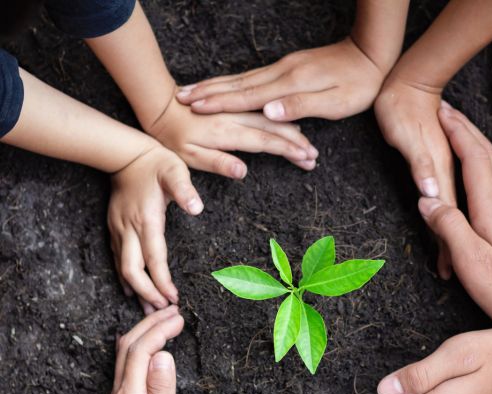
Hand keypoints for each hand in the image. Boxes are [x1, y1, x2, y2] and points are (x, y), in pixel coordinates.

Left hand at [101, 306, 185, 393]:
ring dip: (144, 332)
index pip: (142, 349)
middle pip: (129, 345)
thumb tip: (163, 355)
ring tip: (165, 320)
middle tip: (173, 310)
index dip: (160, 330)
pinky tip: (150, 347)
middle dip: (150, 323)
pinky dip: (140, 346)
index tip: (180, 319)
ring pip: (125, 353)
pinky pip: (127, 364)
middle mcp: (119, 392)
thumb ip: (162, 390)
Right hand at [109, 144, 202, 313]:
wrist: (124, 154)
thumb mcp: (175, 170)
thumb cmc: (155, 163)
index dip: (162, 281)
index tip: (173, 298)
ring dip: (135, 290)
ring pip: (122, 268)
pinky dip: (125, 278)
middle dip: (147, 293)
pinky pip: (117, 259)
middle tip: (162, 310)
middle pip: (132, 270)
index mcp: (147, 219)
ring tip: (148, 310)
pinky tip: (131, 290)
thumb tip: (197, 208)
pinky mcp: (113, 228)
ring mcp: (118, 229)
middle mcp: (129, 228)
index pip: (154, 258)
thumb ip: (185, 190)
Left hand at [148, 95, 318, 176]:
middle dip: (297, 143)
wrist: (160, 106)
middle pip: (275, 129)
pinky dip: (280, 121)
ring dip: (293, 132)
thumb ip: (217, 163)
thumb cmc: (172, 137)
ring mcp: (237, 112)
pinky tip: (291, 126)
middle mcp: (236, 119)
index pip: (265, 141)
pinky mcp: (235, 108)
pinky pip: (263, 113)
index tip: (306, 159)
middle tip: (314, 157)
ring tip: (308, 146)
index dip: (288, 150)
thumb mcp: (189, 157)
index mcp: (227, 133)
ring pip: (272, 120)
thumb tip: (243, 171)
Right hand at [176, 37, 385, 121]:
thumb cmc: (357, 85)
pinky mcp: (287, 67)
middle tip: (181, 97)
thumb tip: (268, 112)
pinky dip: (233, 82)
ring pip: (242, 78)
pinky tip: (225, 86)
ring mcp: (283, 68)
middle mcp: (281, 73)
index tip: (195, 107)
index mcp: (289, 84)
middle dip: (208, 92)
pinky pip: (252, 76)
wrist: (370, 54)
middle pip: (237, 84)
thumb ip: (299, 106)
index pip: (247, 96)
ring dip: (216, 85)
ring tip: (193, 90)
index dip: (220, 103)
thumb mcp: (334, 103)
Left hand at [374, 79, 453, 277]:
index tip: (448, 270)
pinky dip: (446, 215)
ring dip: (450, 234)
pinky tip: (447, 222)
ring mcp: (441, 169)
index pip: (448, 216)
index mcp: (440, 172)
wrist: (409, 84)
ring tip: (450, 256)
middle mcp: (444, 173)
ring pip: (450, 209)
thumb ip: (421, 165)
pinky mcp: (435, 165)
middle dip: (451, 246)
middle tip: (449, 273)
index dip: (447, 244)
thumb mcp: (408, 139)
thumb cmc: (402, 111)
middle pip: (453, 217)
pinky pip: (445, 198)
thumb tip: (433, 194)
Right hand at [416, 103, 491, 336]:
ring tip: (457, 132)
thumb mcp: (470, 259)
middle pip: (486, 154)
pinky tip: (473, 170)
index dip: (457, 133)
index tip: (442, 112)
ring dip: (474, 144)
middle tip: (448, 111)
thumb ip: (448, 225)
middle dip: (466, 129)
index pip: (473, 158)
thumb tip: (427, 200)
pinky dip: (481, 165)